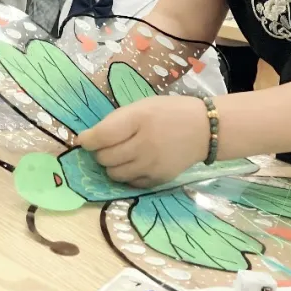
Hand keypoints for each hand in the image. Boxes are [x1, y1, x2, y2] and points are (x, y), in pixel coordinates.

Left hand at [76, 95, 210, 185]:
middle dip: (100, 152)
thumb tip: (90, 138)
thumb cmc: (169, 112)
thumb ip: (116, 121)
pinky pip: (130, 183)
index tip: (85, 139)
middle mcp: (144, 145)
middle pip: (105, 158)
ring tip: (120, 154)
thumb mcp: (142, 106)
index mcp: (139, 120)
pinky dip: (126, 175)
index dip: (88, 139)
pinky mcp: (158, 180)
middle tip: (107, 145)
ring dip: (111, 165)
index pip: (102, 136)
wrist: (205, 130)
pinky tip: (134, 163)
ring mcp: (152, 166)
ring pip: (114, 174)